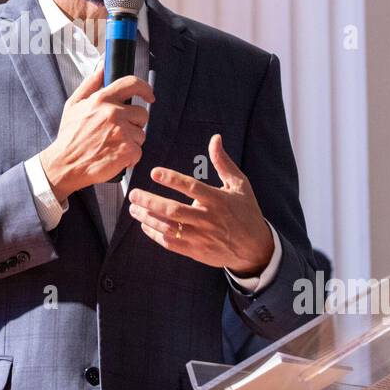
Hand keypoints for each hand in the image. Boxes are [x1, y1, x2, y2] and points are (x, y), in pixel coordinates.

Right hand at [39, 59, 155, 200]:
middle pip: (142, 113)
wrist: (65, 165)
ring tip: (113, 146)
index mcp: (102, 99)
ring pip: (141, 134)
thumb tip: (103, 65)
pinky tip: (115, 156)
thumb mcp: (74, 104)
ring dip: (131, 141)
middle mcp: (114, 113)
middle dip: (134, 122)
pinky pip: (139, 151)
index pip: (132, 83)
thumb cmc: (70, 136)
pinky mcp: (128, 151)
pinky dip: (130, 157)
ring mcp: (122, 132)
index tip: (149, 95)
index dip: (145, 88)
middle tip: (118, 132)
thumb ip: (91, 83)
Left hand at [126, 133, 273, 275]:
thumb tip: (215, 139)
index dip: (172, 179)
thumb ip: (223, 162)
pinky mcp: (196, 251)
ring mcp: (201, 236)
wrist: (256, 248)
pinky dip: (155, 234)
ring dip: (148, 218)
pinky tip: (145, 225)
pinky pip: (171, 243)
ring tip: (133, 208)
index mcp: (218, 200)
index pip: (191, 187)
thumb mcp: (240, 185)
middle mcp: (208, 218)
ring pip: (169, 227)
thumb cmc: (247, 212)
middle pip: (174, 210)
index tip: (154, 172)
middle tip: (133, 193)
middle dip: (150, 201)